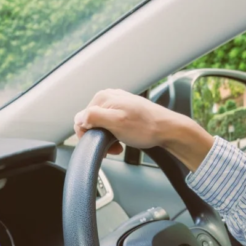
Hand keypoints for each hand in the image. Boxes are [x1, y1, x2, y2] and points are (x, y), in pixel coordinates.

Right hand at [74, 89, 214, 170]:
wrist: (167, 129)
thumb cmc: (146, 127)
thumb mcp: (116, 123)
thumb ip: (94, 118)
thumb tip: (78, 118)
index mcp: (103, 98)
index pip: (81, 119)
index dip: (88, 136)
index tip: (101, 146)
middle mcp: (108, 97)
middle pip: (91, 122)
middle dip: (99, 138)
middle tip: (112, 148)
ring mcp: (117, 103)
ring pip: (101, 125)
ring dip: (107, 138)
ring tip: (118, 145)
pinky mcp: (124, 110)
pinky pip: (111, 124)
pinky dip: (114, 134)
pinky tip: (122, 139)